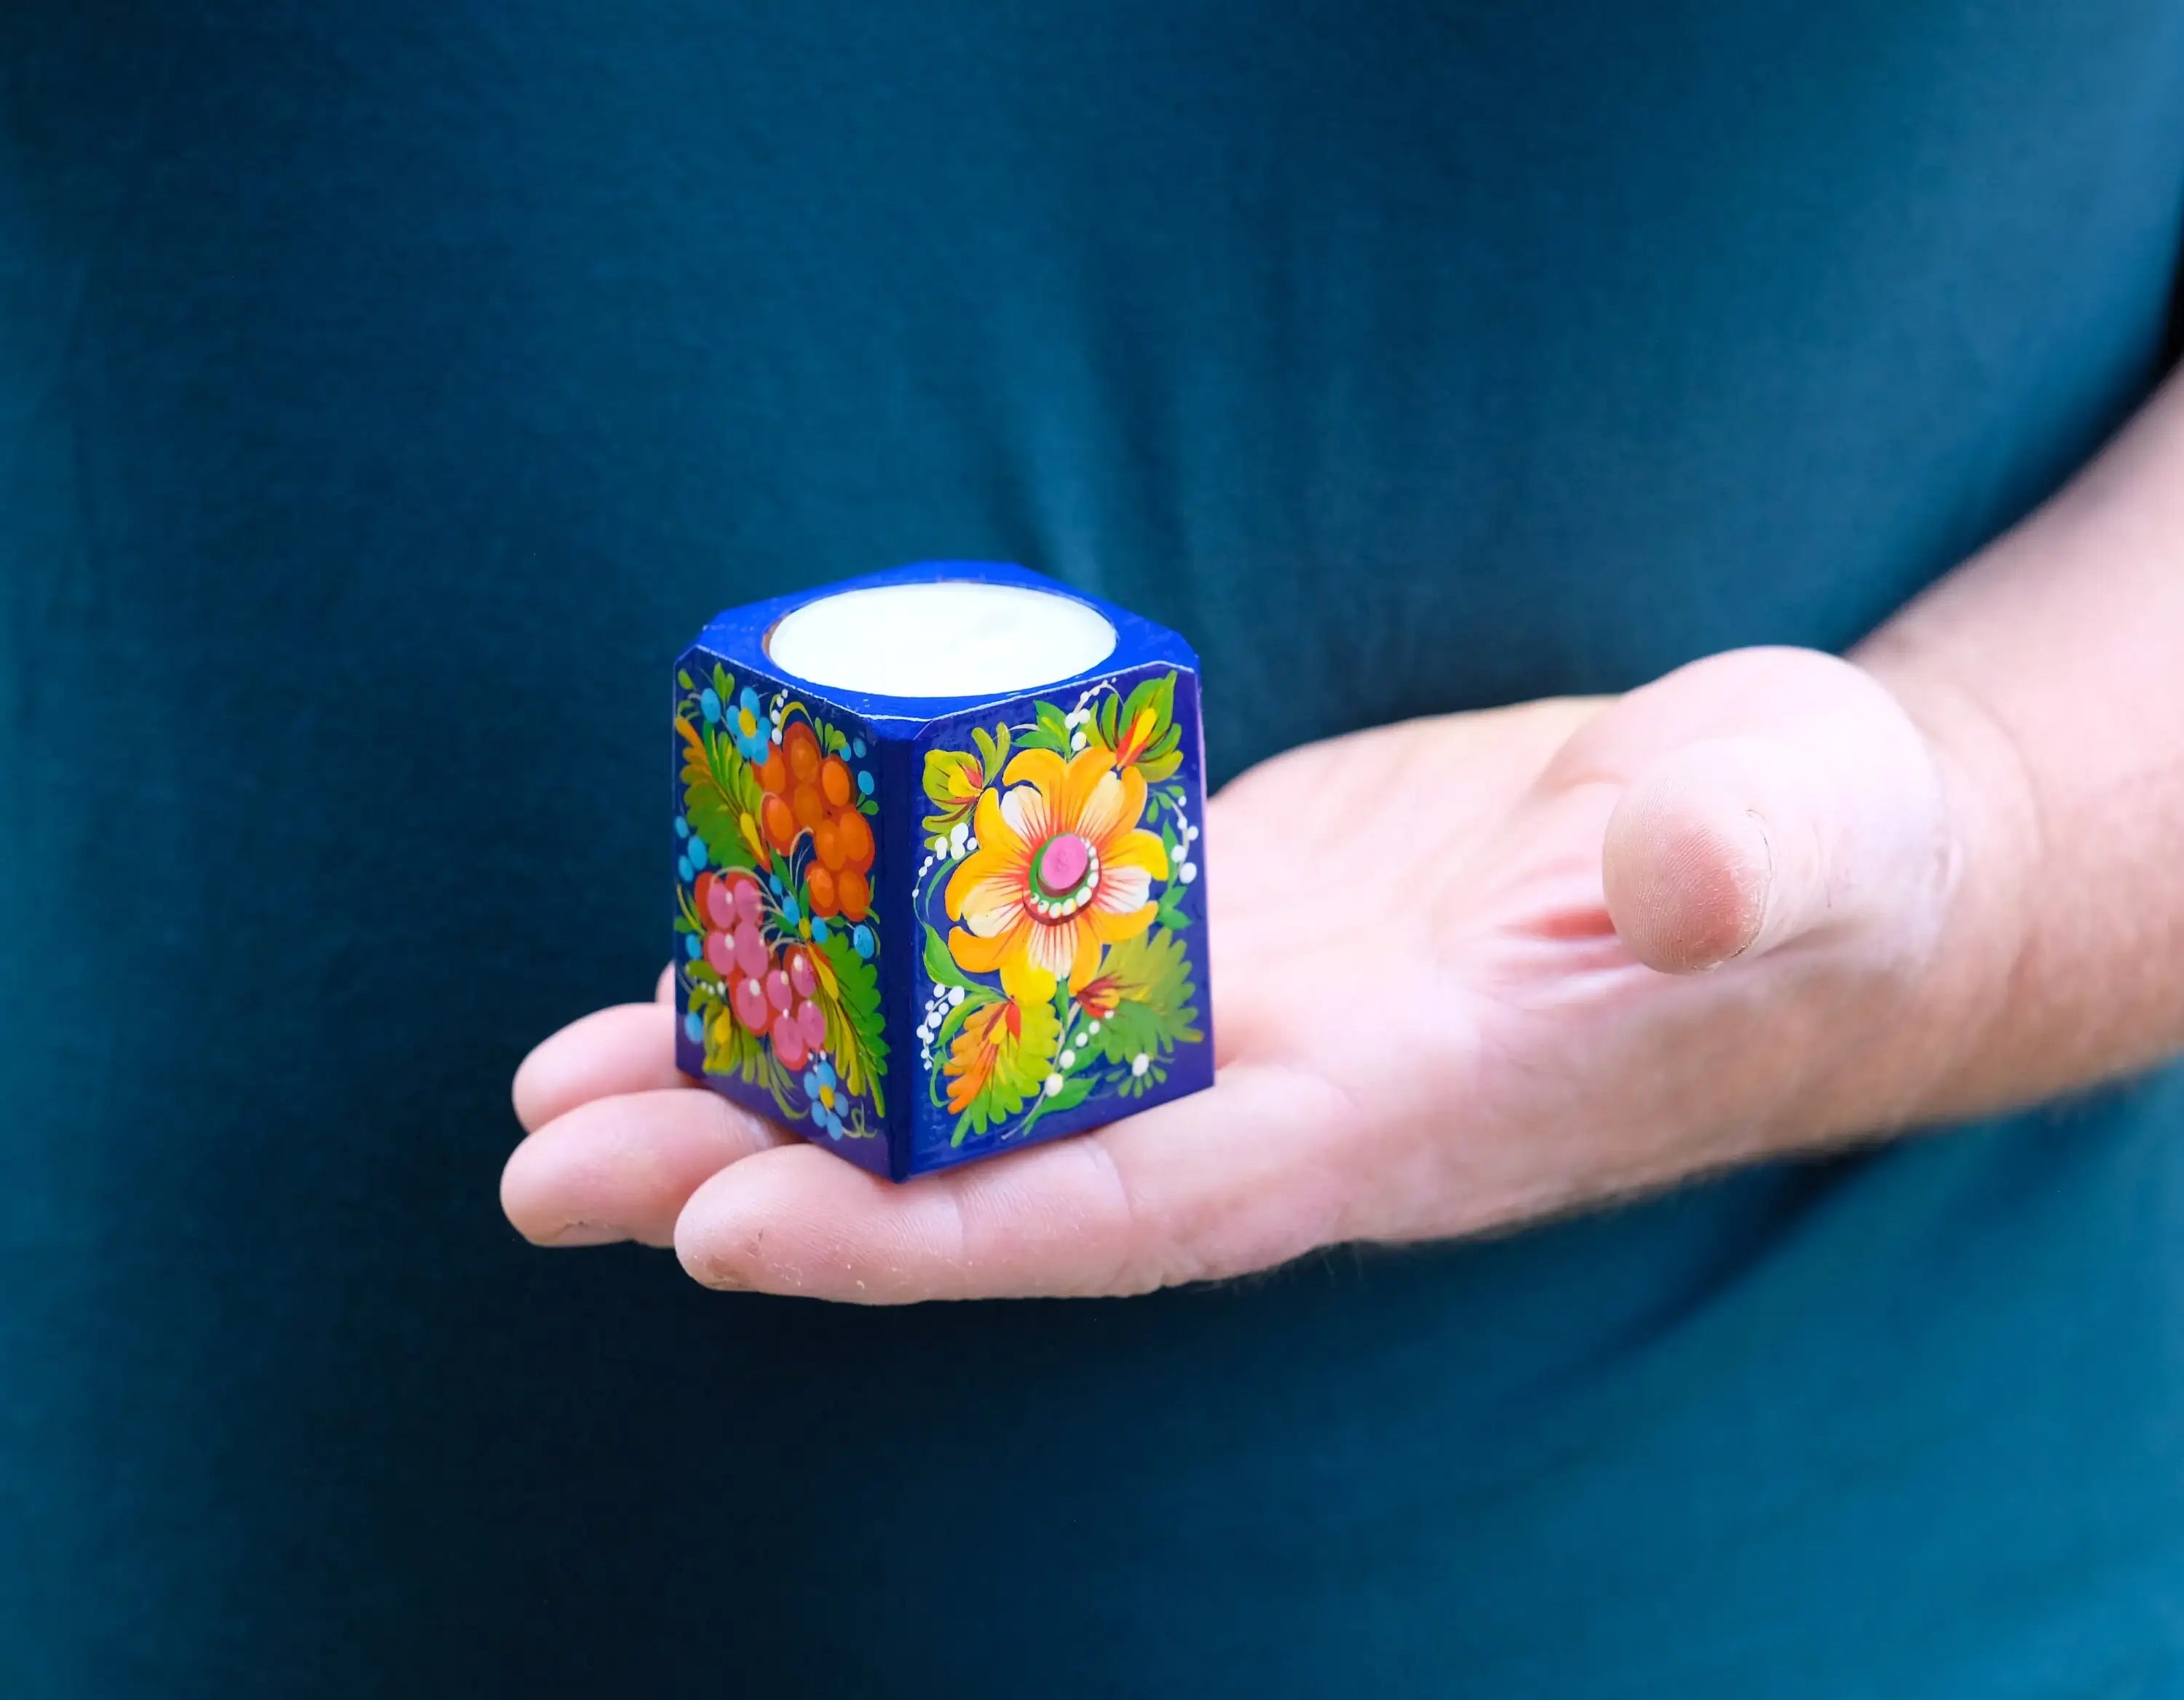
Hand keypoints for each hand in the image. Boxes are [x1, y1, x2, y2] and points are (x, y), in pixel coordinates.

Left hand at [502, 646, 2028, 1300]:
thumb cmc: (1812, 847)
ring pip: (962, 1078)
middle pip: (988, 1166)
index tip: (734, 1229)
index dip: (938, 1229)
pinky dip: (856, 974)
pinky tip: (721, 967)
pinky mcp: (1206, 915)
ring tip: (560, 1096)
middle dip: (771, 1176)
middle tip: (544, 1169)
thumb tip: (1677, 867)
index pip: (1137, 1202)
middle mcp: (1274, 1090)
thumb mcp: (1799, 825)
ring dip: (765, 1089)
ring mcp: (1227, 1008)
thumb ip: (1742, 859)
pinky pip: (995, 968)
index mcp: (1391, 1106)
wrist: (1773, 841)